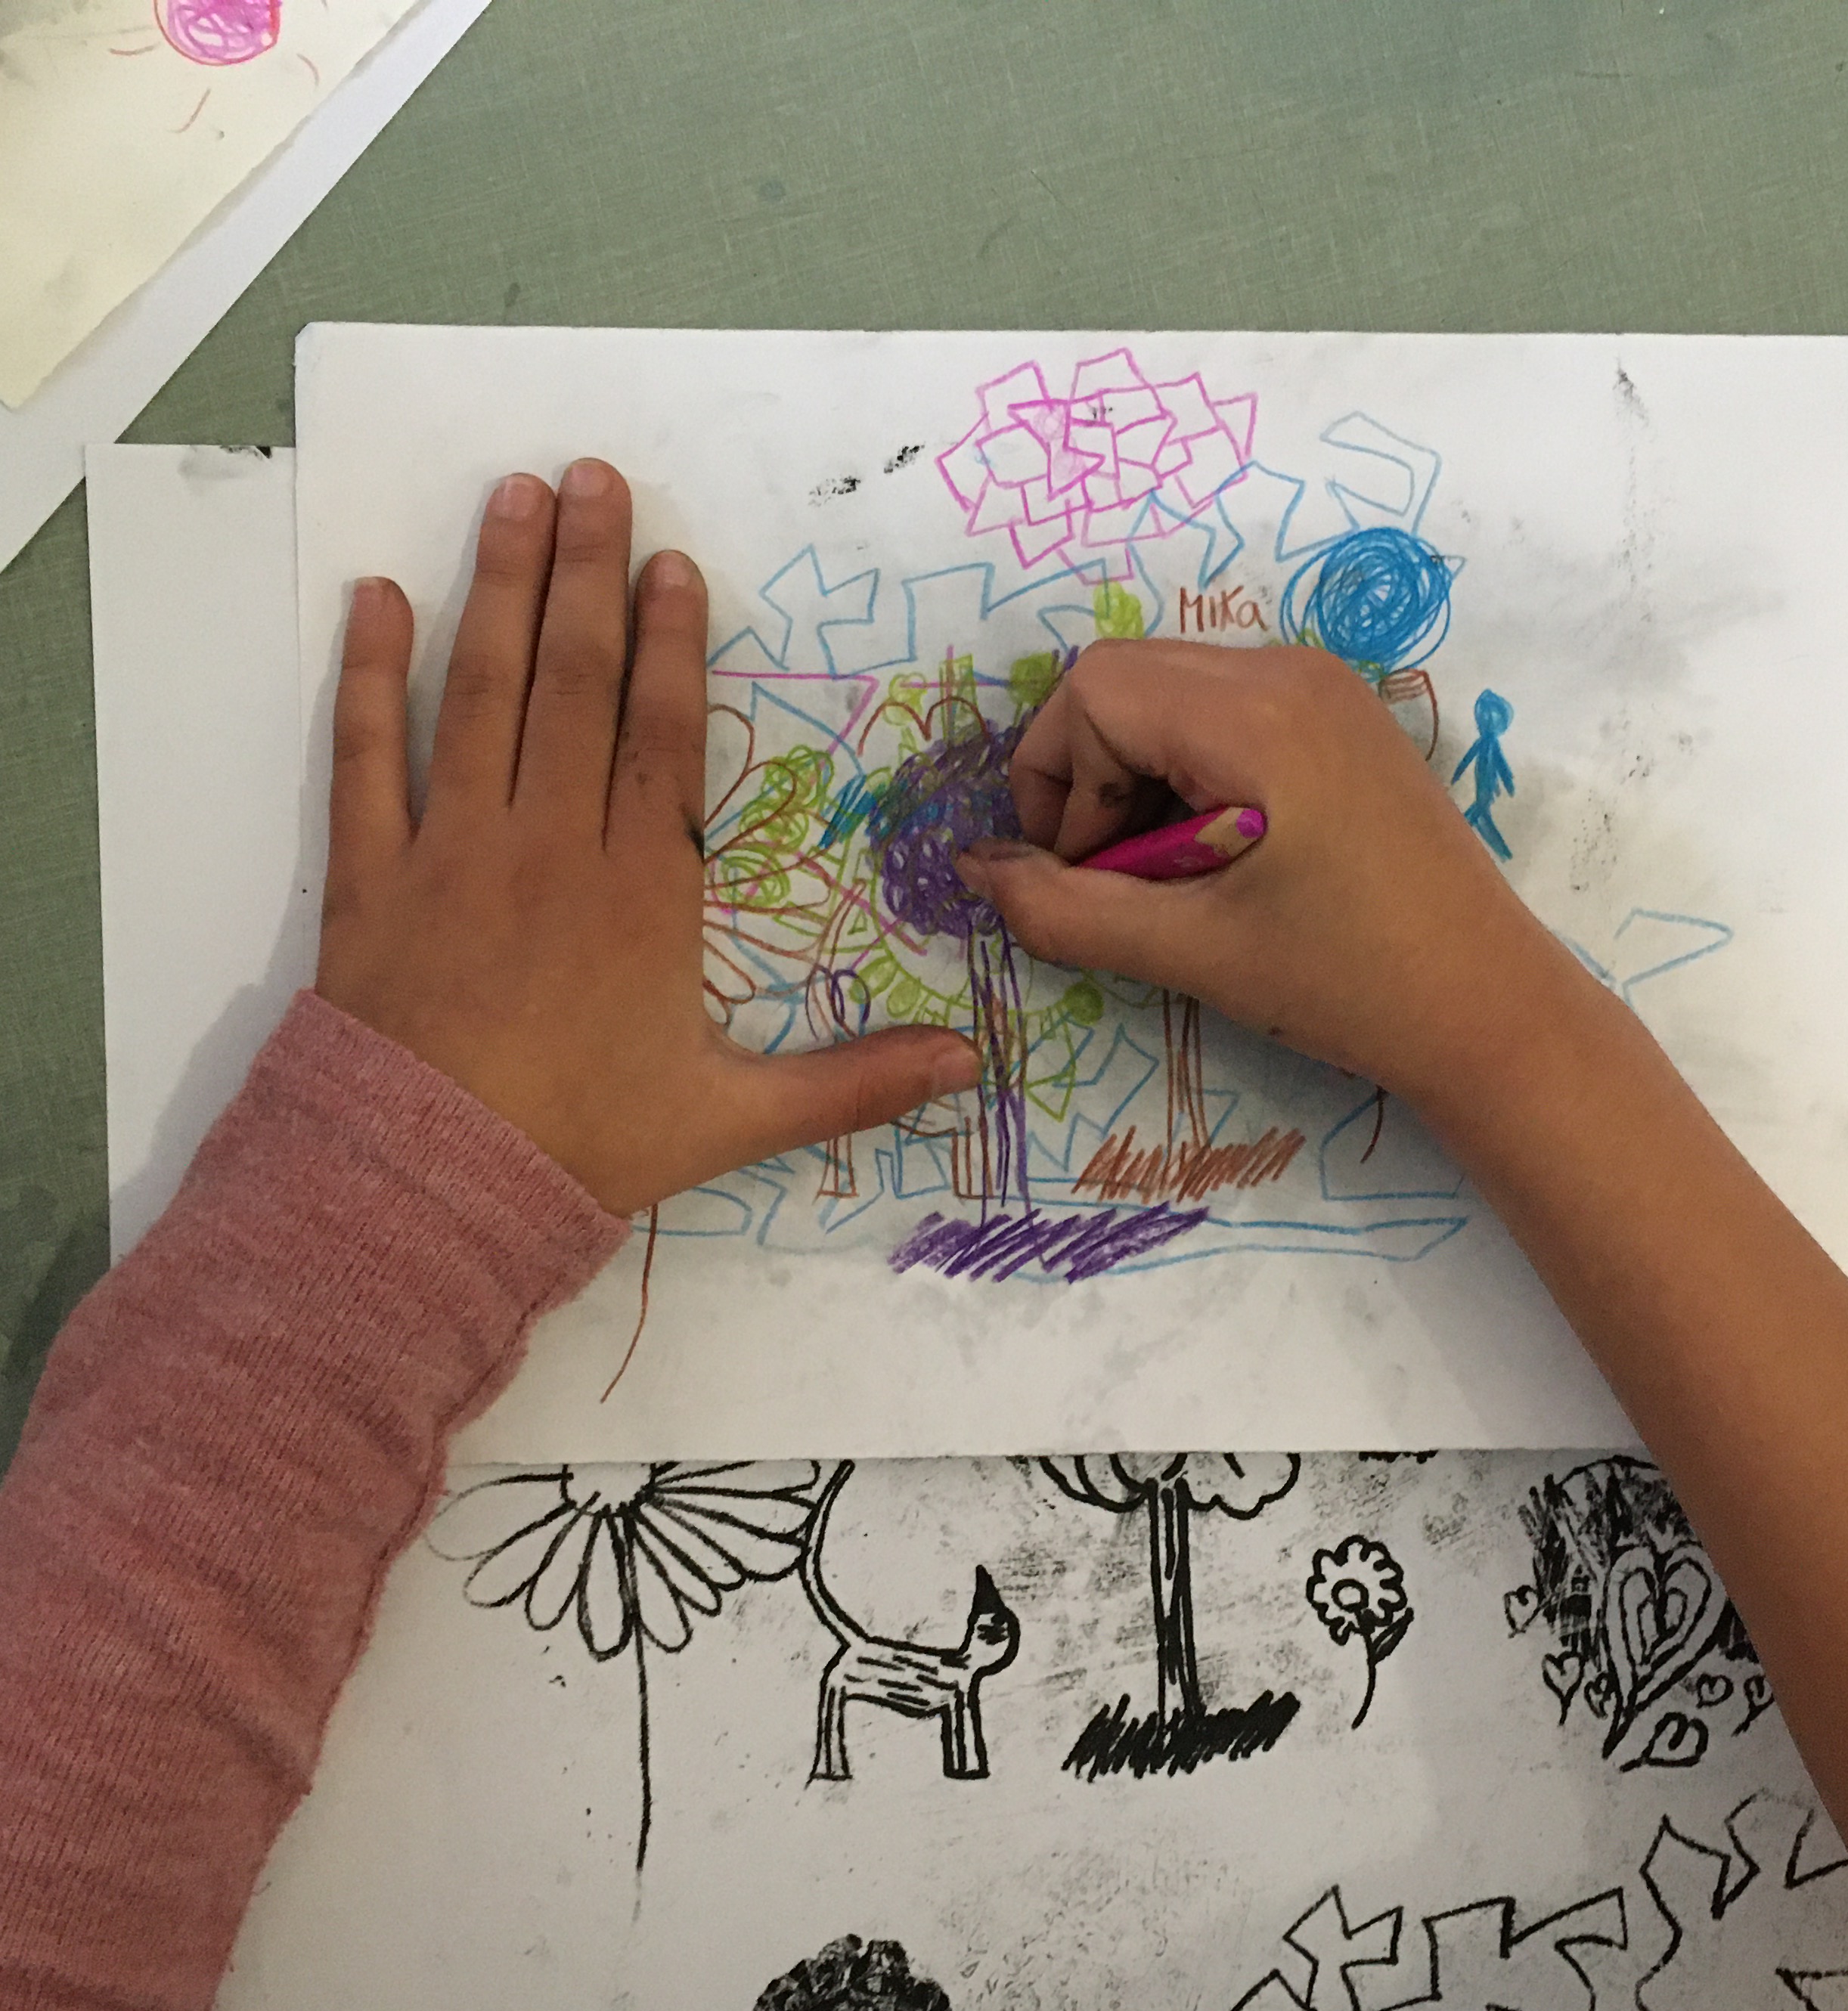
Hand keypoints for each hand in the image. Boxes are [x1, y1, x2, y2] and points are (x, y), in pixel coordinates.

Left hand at [315, 460, 978, 1216]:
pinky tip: (374, 597)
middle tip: (590, 476)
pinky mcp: (371, 876)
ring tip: (511, 498)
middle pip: (571, 683)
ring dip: (497, 589)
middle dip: (585, 574)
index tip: (672, 560)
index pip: (660, 735)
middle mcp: (550, 844)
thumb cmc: (586, 1145)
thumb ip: (852, 1084)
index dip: (669, 643)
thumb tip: (968, 1065)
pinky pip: (366, 757)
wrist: (433, 1184)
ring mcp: (454, 850)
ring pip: (480, 694)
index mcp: (642, 890)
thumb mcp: (733, 1121)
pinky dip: (367, 676)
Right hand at [957, 639, 1545, 1107]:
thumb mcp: (1191, 952)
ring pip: (1169, 692)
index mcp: (1257, 714)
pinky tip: (1213, 854)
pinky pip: (1222, 710)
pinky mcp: (1342, 719)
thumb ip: (1066, 910)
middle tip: (1112, 879)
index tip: (1085, 878)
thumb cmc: (1346, 983)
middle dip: (1088, 776)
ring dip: (1135, 776)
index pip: (1094, 691)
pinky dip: (1187, 770)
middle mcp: (1291, 671)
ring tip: (1164, 875)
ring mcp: (1324, 688)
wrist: (1488, 1009)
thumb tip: (975, 871)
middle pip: (1125, 679)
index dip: (1057, 782)